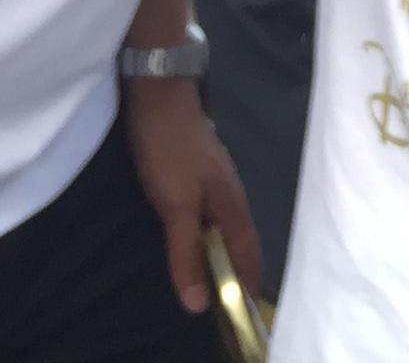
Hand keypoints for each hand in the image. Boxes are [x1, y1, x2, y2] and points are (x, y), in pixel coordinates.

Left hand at [122, 75, 261, 317]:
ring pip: (224, 226)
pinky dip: (206, 234)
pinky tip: (191, 236)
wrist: (159, 95)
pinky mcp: (199, 171)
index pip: (249, 254)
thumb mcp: (176, 206)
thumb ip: (186, 252)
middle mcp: (231, 195)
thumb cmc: (171, 151)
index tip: (244, 313)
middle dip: (236, 271)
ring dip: (220, 252)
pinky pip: (209, 214)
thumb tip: (197, 304)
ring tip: (207, 275)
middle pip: (240, 242)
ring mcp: (216, 180)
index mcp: (233, 205)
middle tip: (222, 301)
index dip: (248, 284)